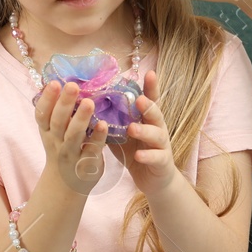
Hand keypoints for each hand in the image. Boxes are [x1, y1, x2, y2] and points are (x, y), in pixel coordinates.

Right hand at [33, 79, 109, 196]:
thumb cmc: (62, 149)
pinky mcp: (86, 163)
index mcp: (47, 131)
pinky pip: (92, 149)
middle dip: (64, 103)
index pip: (42, 114)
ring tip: (89, 102)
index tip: (53, 82)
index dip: (47, 99)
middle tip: (73, 85)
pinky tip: (103, 124)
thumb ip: (58, 112)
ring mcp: (71, 153)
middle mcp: (56, 141)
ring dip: (81, 118)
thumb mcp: (54, 132)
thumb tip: (65, 80)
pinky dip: (97, 137)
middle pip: (58, 122)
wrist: (65, 185)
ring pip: (73, 136)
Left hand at [113, 70, 178, 195]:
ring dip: (145, 130)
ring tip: (132, 128)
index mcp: (147, 119)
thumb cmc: (136, 151)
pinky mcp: (162, 162)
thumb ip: (114, 119)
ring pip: (157, 134)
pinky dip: (147, 156)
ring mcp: (161, 145)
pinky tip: (138, 156)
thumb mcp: (124, 133)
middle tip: (138, 100)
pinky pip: (156, 157)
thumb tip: (90, 102)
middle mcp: (157, 128)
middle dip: (148, 105)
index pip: (150, 99)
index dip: (151, 87)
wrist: (153, 179)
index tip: (149, 72)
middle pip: (156, 113)